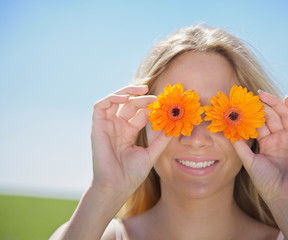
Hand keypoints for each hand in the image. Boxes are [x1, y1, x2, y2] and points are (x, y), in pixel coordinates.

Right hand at [91, 85, 170, 200]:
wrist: (117, 187)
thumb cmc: (132, 174)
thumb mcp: (152, 153)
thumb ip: (161, 140)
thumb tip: (174, 125)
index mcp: (129, 132)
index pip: (140, 113)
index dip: (151, 106)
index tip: (165, 104)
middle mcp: (118, 127)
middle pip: (130, 104)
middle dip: (144, 99)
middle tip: (157, 98)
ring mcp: (107, 126)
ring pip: (115, 100)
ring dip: (129, 92)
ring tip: (144, 90)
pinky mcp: (97, 126)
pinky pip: (101, 105)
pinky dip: (112, 97)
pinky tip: (127, 97)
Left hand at [232, 92, 287, 205]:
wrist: (284, 197)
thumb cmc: (267, 182)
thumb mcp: (250, 162)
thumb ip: (240, 147)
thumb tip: (228, 131)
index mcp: (268, 143)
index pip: (261, 124)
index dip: (252, 113)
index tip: (242, 103)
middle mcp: (280, 139)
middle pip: (272, 117)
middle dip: (263, 105)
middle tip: (252, 95)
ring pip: (285, 116)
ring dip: (276, 104)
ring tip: (263, 94)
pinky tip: (287, 99)